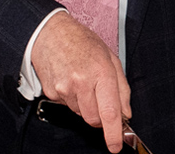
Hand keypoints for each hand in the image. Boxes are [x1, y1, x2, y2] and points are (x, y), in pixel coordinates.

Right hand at [30, 11, 130, 152]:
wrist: (49, 33)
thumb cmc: (81, 42)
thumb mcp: (110, 58)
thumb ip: (121, 87)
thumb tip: (125, 113)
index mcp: (101, 71)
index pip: (109, 111)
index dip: (114, 133)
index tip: (116, 145)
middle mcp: (81, 82)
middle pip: (94, 119)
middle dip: (100, 115)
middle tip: (99, 96)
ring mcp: (64, 89)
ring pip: (80, 114)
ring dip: (85, 105)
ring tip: (82, 81)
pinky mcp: (52, 93)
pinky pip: (67, 107)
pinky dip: (72, 99)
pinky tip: (70, 81)